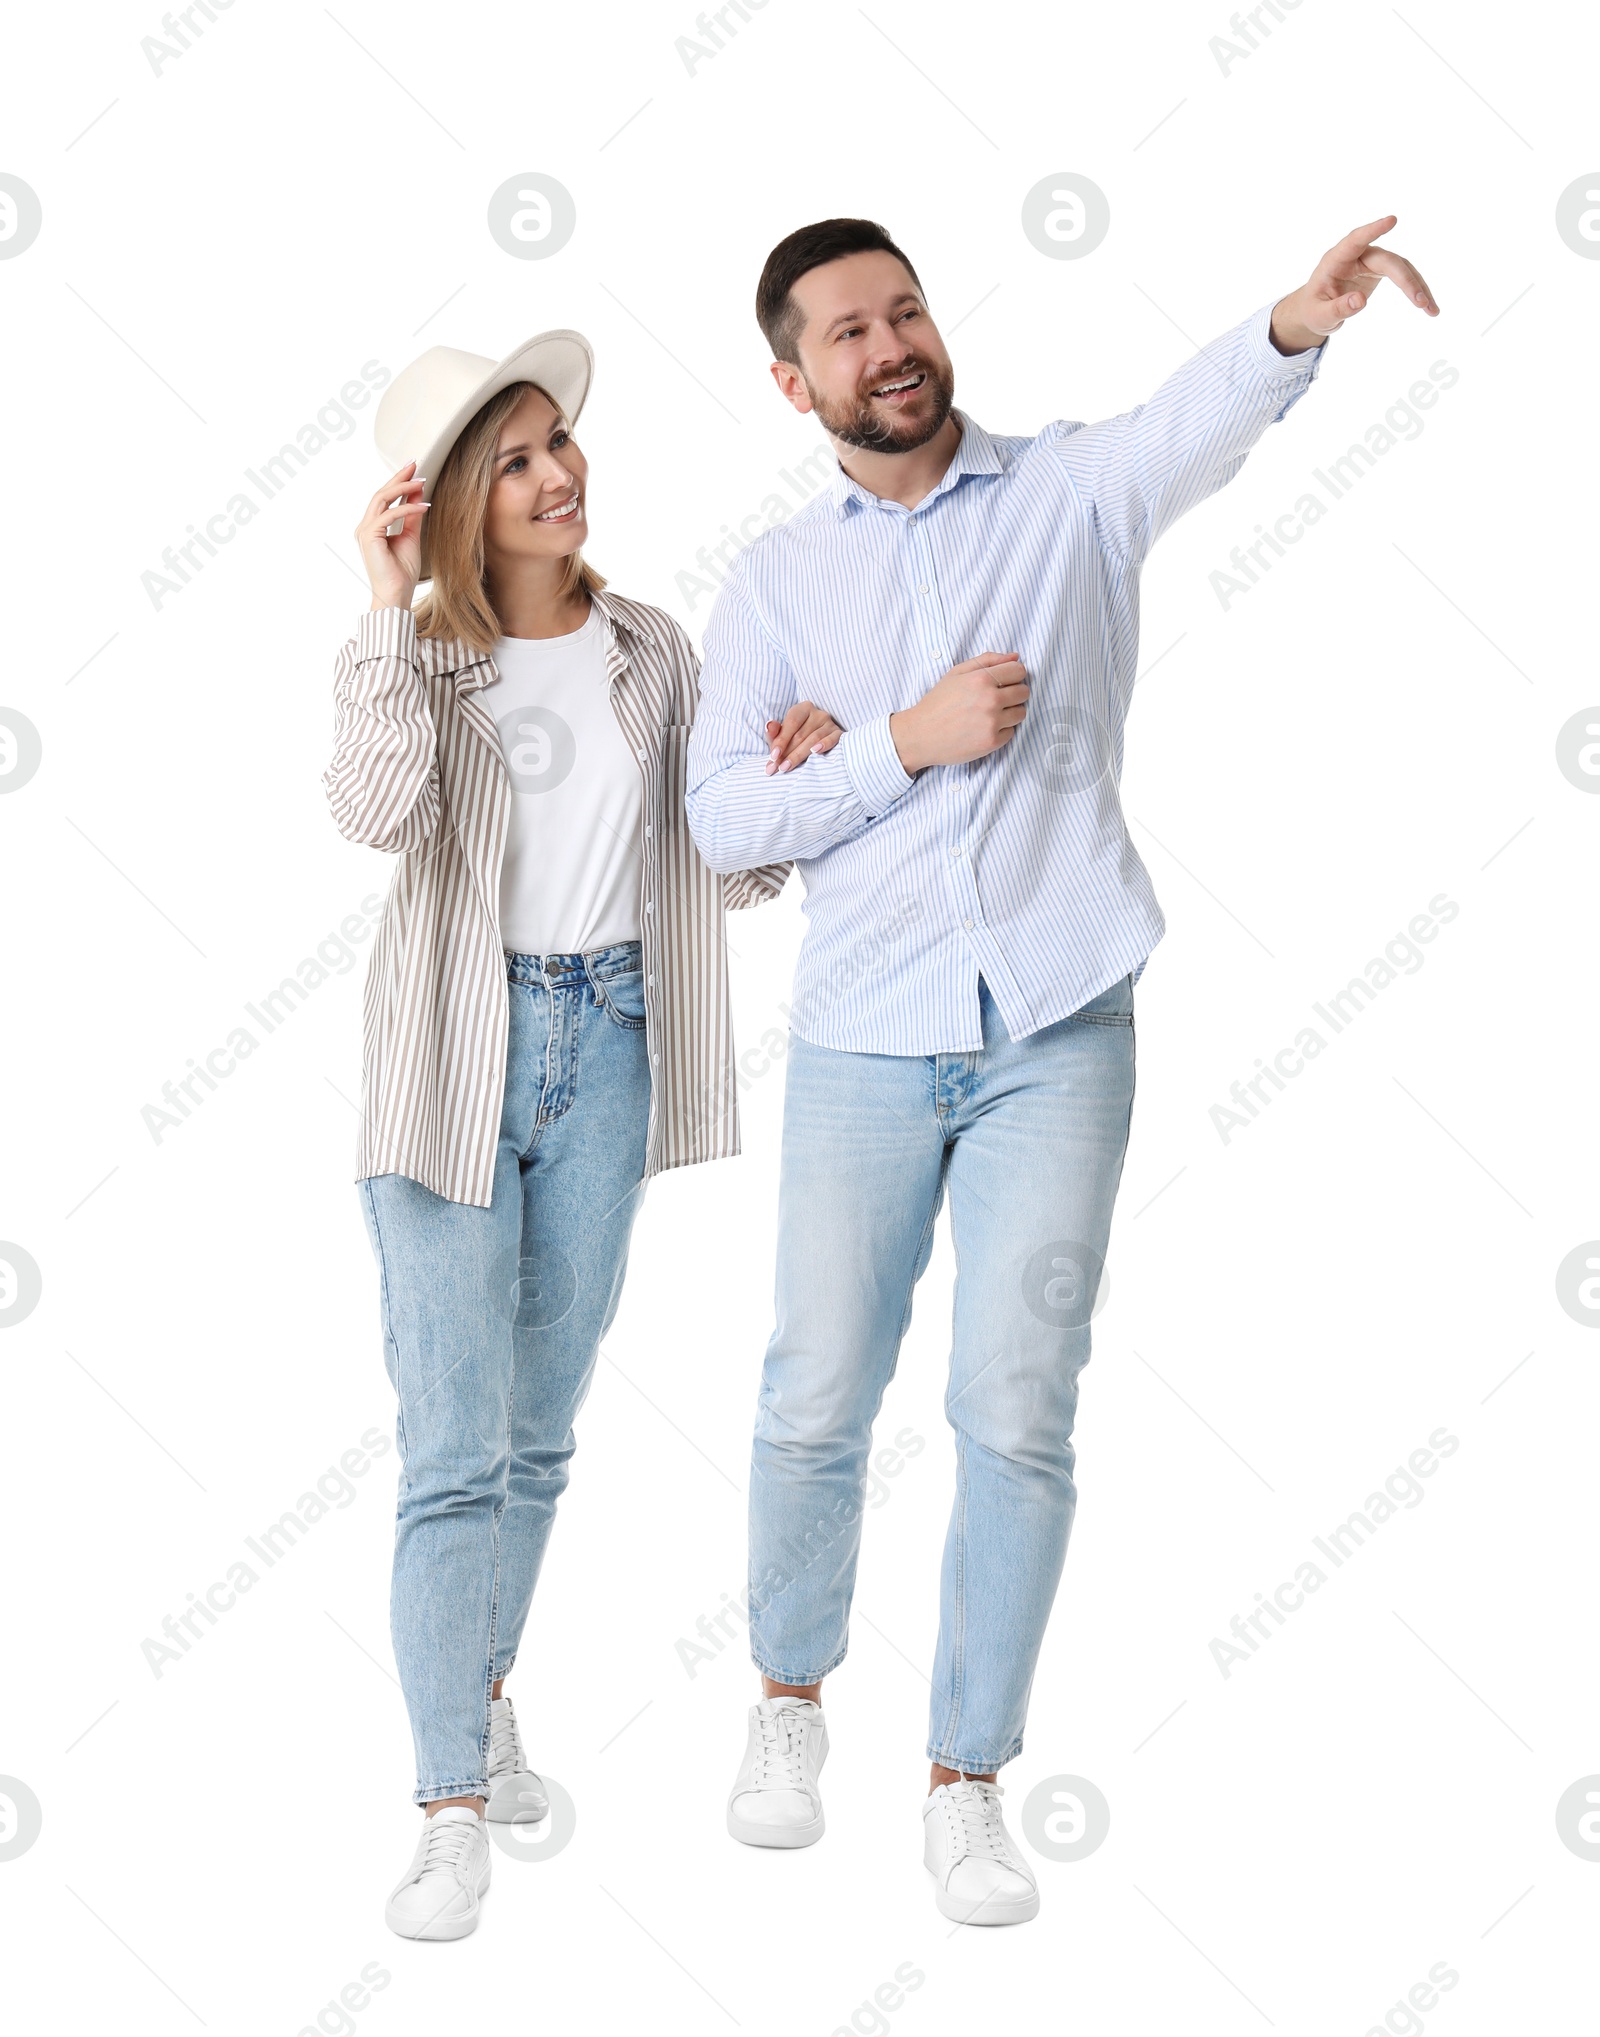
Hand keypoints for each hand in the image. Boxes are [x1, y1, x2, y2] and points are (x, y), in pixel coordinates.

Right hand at [359, 459, 429, 609]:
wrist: (396, 594)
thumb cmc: (402, 572)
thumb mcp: (411, 538)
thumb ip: (411, 517)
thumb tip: (418, 494)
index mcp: (373, 527)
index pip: (384, 498)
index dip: (398, 482)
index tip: (413, 470)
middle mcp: (365, 526)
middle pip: (381, 493)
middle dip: (398, 477)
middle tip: (415, 464)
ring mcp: (365, 531)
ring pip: (382, 499)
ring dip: (403, 488)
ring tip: (421, 481)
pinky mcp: (370, 536)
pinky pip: (389, 515)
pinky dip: (407, 508)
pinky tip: (423, 506)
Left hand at [765, 701, 842, 773]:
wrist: (817, 740)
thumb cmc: (797, 737)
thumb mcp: (784, 733)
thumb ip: (775, 732)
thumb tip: (769, 727)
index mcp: (803, 709)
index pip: (791, 723)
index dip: (781, 740)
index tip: (773, 756)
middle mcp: (818, 713)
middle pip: (800, 734)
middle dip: (786, 753)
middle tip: (776, 768)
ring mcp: (829, 723)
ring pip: (813, 739)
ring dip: (798, 755)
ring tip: (787, 767)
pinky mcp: (838, 733)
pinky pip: (833, 739)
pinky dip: (824, 744)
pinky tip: (815, 752)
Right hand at [890, 653, 1029, 773]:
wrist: (920, 735)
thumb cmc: (937, 702)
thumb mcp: (957, 673)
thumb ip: (987, 660)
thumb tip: (1015, 656)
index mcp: (982, 679)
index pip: (1019, 670)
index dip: (1013, 675)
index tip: (1004, 681)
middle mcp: (990, 699)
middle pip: (1024, 692)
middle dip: (1014, 693)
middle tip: (996, 699)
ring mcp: (992, 722)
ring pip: (1021, 713)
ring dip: (1010, 712)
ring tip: (991, 714)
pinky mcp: (991, 742)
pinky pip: (1012, 732)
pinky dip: (1002, 730)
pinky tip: (984, 728)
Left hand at [1270, 216, 1438, 353]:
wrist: (1317, 310)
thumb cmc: (1314, 310)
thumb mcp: (1319, 316)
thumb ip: (1337, 308)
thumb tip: (1360, 300)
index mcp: (1336, 259)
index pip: (1356, 239)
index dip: (1373, 229)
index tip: (1392, 220)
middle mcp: (1358, 255)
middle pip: (1388, 261)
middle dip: (1406, 280)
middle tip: (1420, 303)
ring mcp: (1371, 261)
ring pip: (1401, 268)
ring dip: (1418, 287)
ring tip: (1431, 310)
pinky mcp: (1382, 270)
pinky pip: (1404, 276)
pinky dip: (1416, 291)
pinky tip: (1429, 307)